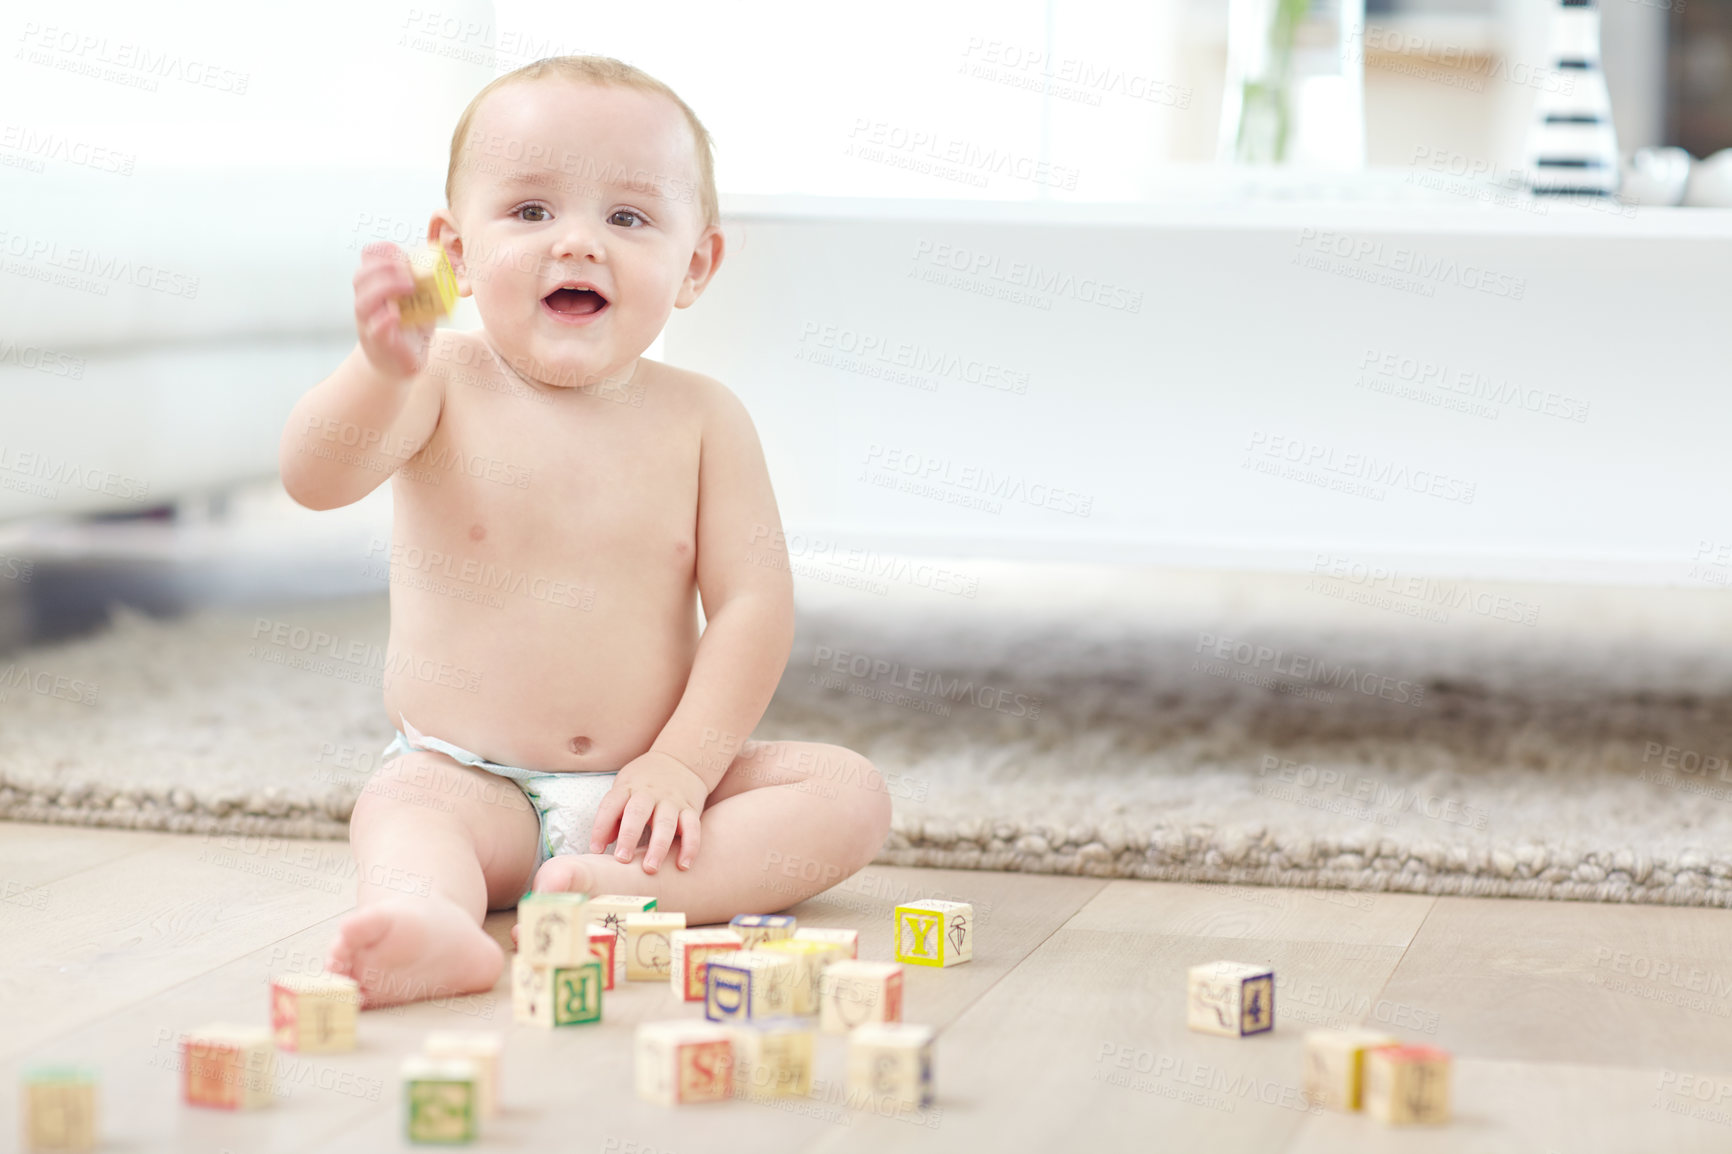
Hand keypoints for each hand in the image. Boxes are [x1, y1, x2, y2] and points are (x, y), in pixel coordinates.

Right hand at [353, 241, 431, 379]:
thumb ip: (429, 282)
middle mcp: (367, 302)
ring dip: (384, 289)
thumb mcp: (421, 300)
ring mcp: (369, 323)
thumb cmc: (411, 327)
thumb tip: (455, 262)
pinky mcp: (379, 342)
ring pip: (364, 302)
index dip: (384, 251)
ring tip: (409, 287)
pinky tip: (395, 316)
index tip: (403, 255)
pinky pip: (375, 329)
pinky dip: (383, 321)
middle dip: (386, 269)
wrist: (400, 362)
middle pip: (362, 277)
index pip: (368, 258)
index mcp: (375, 285)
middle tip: (410, 275)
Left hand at [589, 750, 708, 872]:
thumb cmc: (643, 782)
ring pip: (666, 823)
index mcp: (628, 788)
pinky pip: (692, 828)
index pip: (611, 805)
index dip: (601, 827)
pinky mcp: (691, 808)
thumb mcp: (624, 789)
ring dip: (658, 847)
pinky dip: (690, 846)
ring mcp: (672, 801)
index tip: (596, 850)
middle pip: (638, 812)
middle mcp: (650, 793)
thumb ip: (613, 816)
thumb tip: (601, 846)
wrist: (681, 760)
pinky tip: (683, 865)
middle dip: (629, 836)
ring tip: (650, 869)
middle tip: (622, 859)